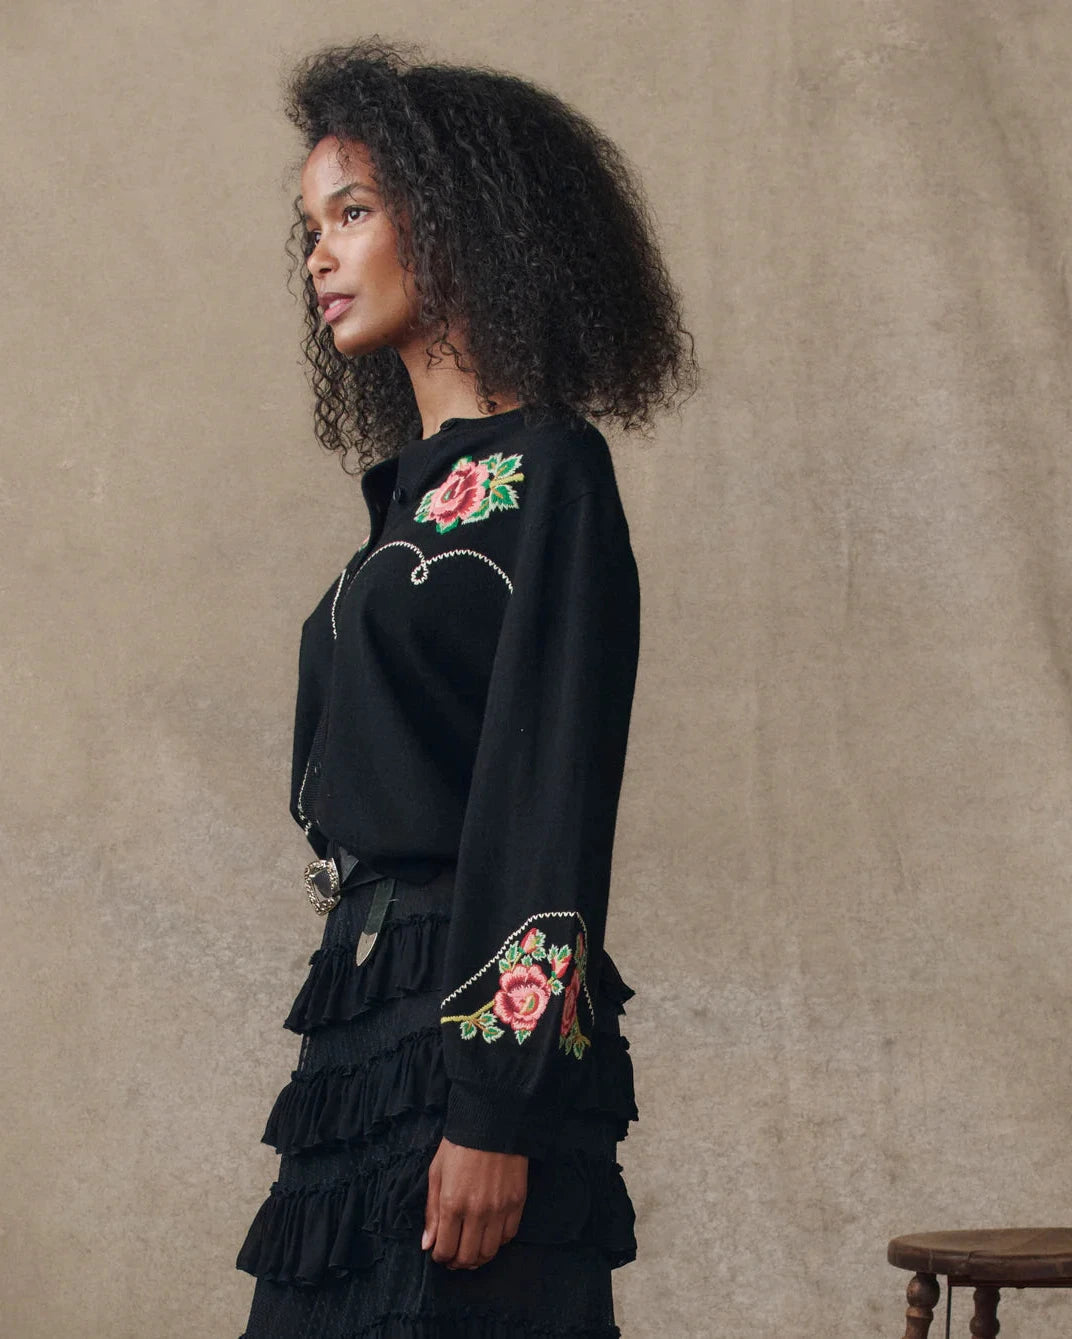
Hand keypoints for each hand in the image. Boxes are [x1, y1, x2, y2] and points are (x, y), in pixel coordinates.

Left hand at [421, 1135, 527, 1269]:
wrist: (493, 1122)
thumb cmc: (459, 1145)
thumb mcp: (437, 1173)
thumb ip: (432, 1211)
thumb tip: (428, 1244)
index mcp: (452, 1204)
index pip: (446, 1249)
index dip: (440, 1257)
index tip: (439, 1253)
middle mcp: (477, 1212)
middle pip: (468, 1257)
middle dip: (457, 1262)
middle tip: (454, 1257)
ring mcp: (500, 1209)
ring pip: (489, 1252)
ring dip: (478, 1258)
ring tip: (471, 1251)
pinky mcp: (517, 1203)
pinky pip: (508, 1236)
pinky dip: (497, 1243)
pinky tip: (489, 1235)